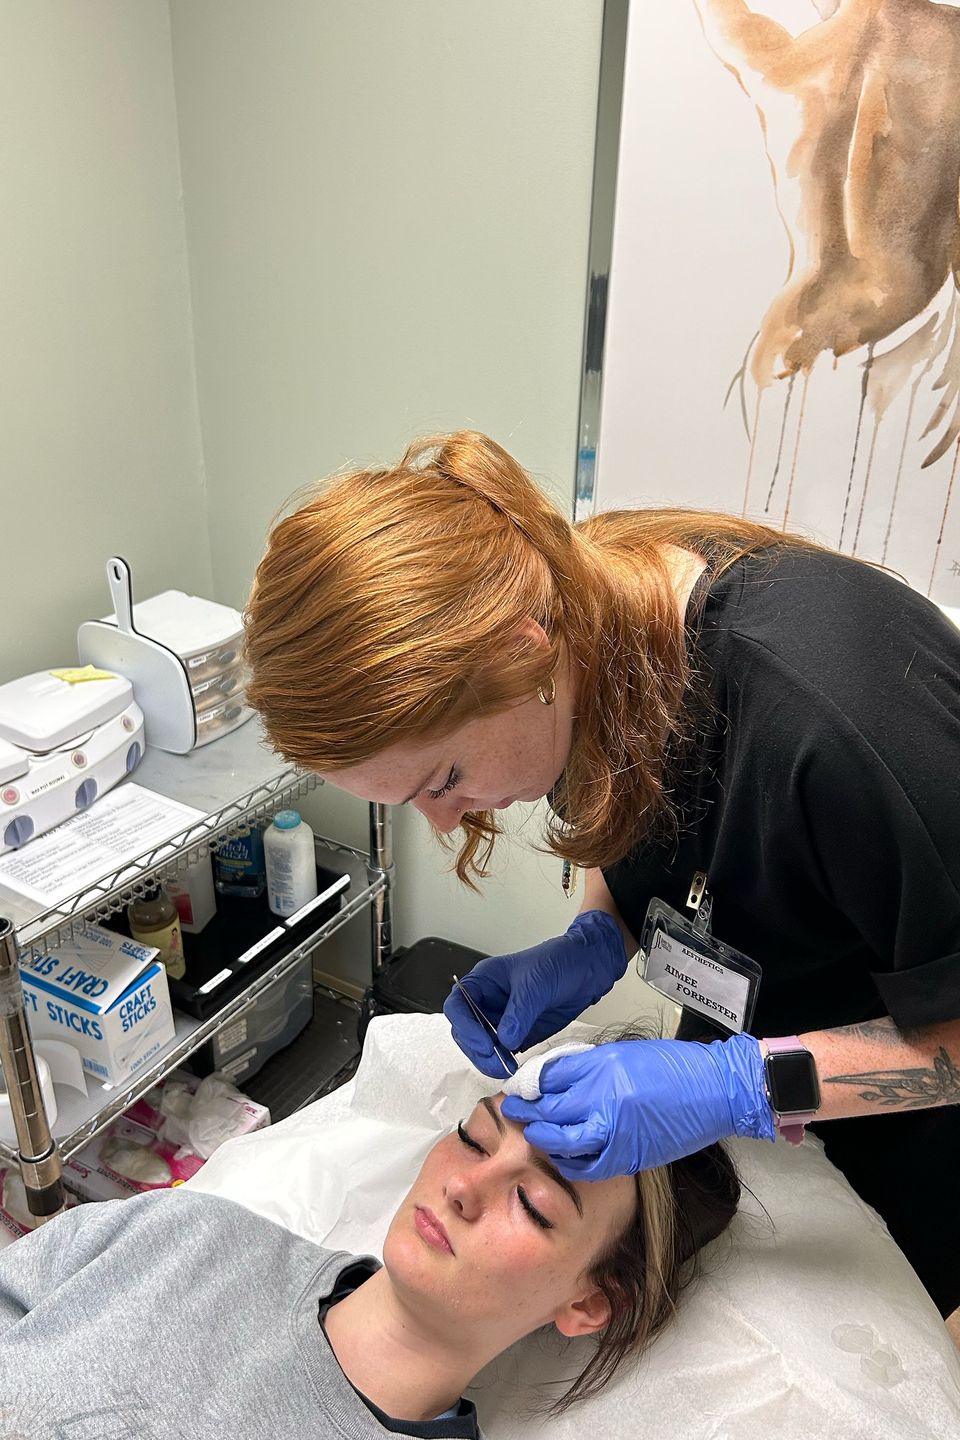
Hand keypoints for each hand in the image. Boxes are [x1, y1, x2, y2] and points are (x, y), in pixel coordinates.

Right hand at [442, 911, 628, 1077]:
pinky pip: (502, 1052)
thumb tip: (504, 1040)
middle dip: (476, 1049)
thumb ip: (518, 1012)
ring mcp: (502, 1019)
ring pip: (481, 1046)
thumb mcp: (536, 983)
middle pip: (465, 1031)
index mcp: (484, 981)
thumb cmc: (559, 961)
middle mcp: (488, 1001)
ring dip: (489, 1060)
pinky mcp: (518, 1034)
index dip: (465, 1026)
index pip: (458, 1006)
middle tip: (495, 1061)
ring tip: (506, 1068)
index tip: (483, 1043)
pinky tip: (514, 1066)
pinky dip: (504, 1062)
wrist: (587, 968)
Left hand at [500, 1033, 774, 1177]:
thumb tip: (553, 1079)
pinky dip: (569, 1162)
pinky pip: (586, 1165)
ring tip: (534, 1133)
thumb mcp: (622, 1054)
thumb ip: (587, 1066)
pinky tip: (563, 1156)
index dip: (528, 1084)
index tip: (518, 1088)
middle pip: (549, 1108)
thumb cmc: (673, 1067)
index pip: (549, 1077)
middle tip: (514, 1110)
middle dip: (525, 1111)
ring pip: (560, 1140)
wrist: (715, 1090)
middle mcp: (603, 1097)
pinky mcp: (628, 1155)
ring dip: (542, 1137)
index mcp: (602, 1066)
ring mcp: (614, 1129)